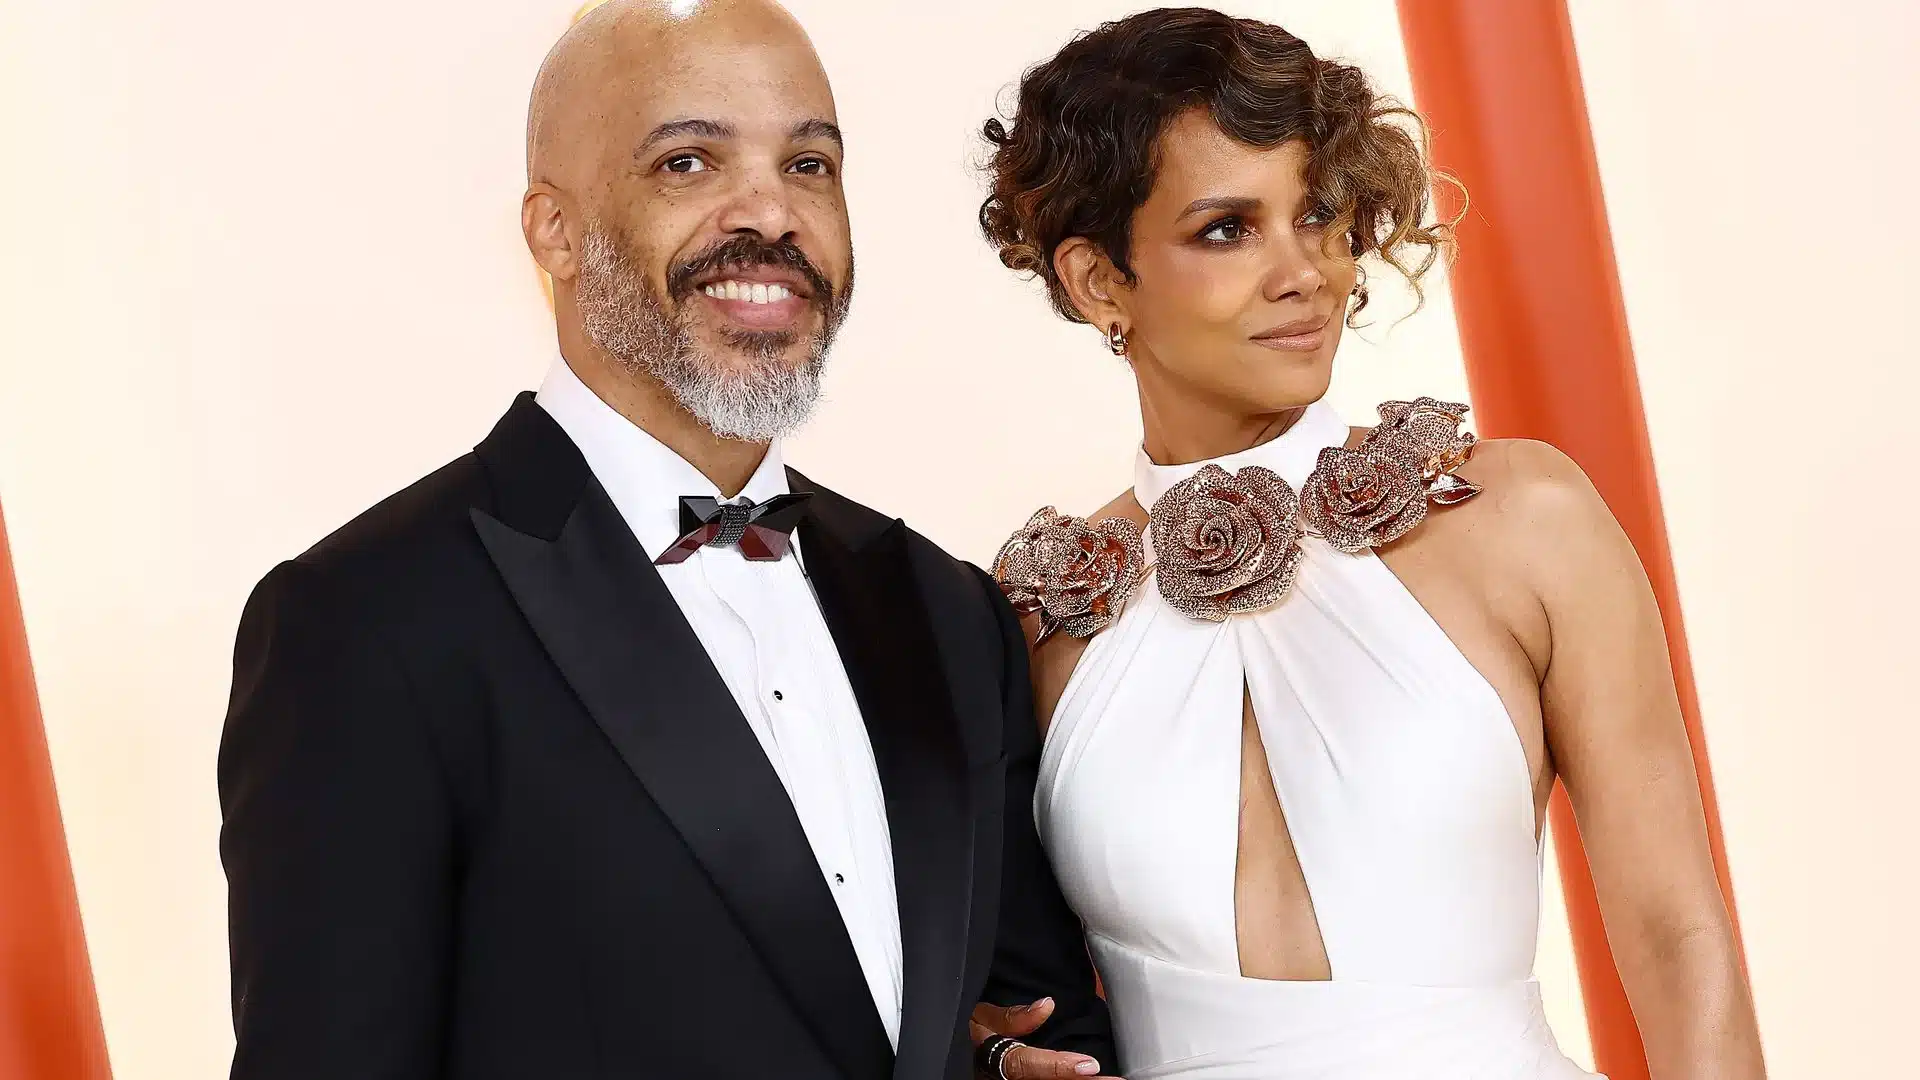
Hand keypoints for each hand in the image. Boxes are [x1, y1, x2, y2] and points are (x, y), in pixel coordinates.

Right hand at [970, 998, 1117, 1077]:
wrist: (951, 1047)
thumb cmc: (964, 1026)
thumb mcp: (976, 1015)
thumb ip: (1010, 1016)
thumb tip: (1047, 1005)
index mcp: (992, 1059)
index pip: (1026, 1065)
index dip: (1058, 1067)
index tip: (1089, 1066)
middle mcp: (1003, 1078)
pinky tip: (1089, 1079)